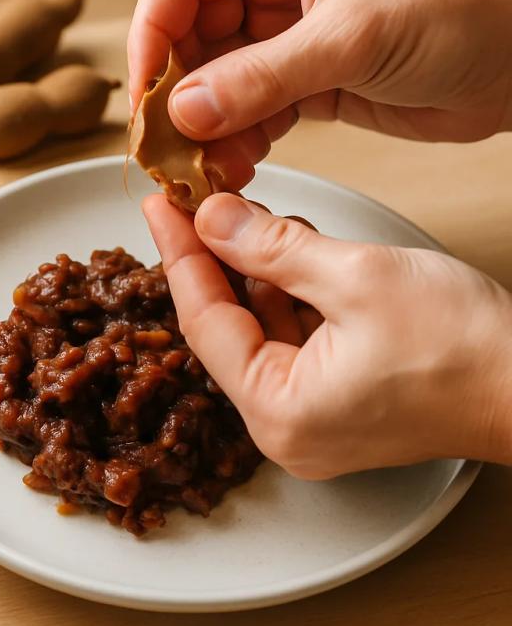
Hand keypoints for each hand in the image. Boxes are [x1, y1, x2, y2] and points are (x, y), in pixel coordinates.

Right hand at [128, 0, 511, 188]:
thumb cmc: (462, 6)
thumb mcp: (354, 35)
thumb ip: (263, 76)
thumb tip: (185, 109)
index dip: (151, 35)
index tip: (145, 95)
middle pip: (190, 35)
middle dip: (177, 93)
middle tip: (169, 145)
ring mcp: (286, 32)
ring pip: (215, 81)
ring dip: (206, 126)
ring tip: (206, 166)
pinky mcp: (302, 78)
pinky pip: (248, 110)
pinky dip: (237, 140)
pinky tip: (237, 164)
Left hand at [143, 192, 511, 477]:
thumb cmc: (467, 346)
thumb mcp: (356, 277)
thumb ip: (271, 247)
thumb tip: (211, 218)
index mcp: (279, 411)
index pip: (203, 319)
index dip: (178, 253)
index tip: (158, 205)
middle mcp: (286, 425)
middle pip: (227, 324)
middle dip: (216, 258)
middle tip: (198, 200)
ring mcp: (312, 415)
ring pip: (261, 325)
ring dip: (257, 268)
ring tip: (252, 214)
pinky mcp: (337, 397)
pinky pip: (293, 335)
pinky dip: (289, 289)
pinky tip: (291, 246)